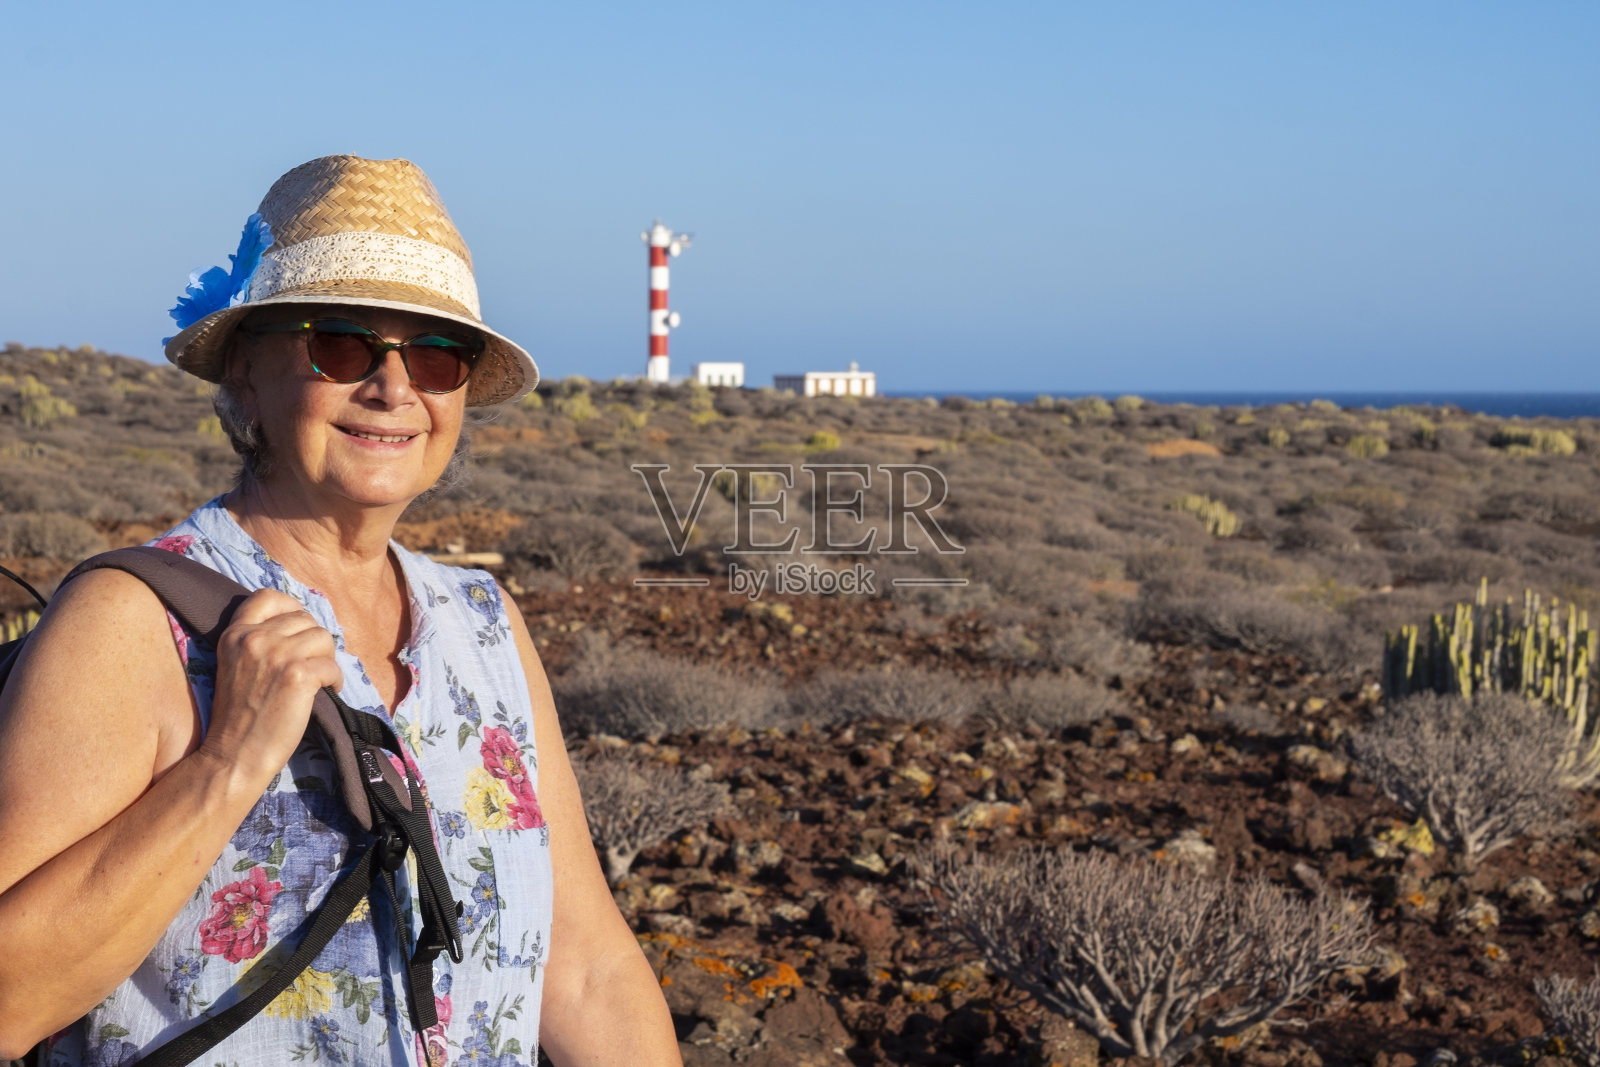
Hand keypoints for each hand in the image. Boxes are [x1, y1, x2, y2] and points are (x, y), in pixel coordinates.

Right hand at [199, 589, 341, 782]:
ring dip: (327, 659)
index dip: (291, 608)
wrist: (234, 754)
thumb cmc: (240, 715)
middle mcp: (254, 638)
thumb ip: (259, 642)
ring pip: (323, 637)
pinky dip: (335, 680)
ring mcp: (277, 654)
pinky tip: (327, 692)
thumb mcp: (237, 665)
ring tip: (319, 679)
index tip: (300, 629)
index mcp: (235, 634)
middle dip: (314, 642)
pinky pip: (333, 666)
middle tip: (312, 666)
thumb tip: (302, 625)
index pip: (267, 597)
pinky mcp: (298, 675)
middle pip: (305, 619)